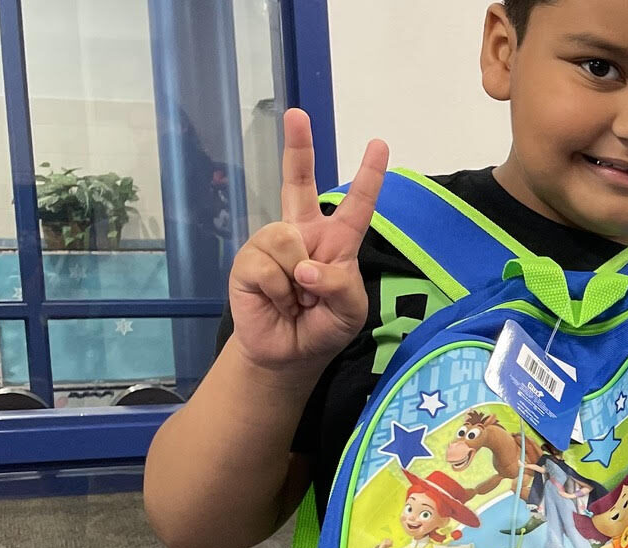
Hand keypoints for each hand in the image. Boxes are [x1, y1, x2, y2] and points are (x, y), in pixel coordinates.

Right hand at [227, 108, 388, 373]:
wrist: (288, 352)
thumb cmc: (324, 325)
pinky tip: (278, 302)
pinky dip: (277, 291)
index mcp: (336, 240)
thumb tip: (304, 268)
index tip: (379, 144)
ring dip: (296, 280)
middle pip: (298, 181)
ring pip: (287, 240)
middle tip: (296, 114)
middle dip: (297, 147)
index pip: (355, 205)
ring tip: (296, 299)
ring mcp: (272, 243)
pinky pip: (266, 266)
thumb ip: (339, 285)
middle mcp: (302, 233)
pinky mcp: (248, 261)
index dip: (368, 176)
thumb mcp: (350, 310)